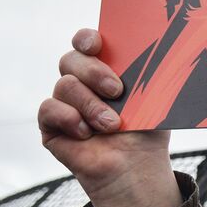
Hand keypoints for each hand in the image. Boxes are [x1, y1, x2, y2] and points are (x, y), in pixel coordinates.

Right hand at [38, 29, 178, 206]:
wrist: (136, 168)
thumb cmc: (146, 130)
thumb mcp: (152, 97)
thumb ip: (145, 71)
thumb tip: (157, 48)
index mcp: (105, 68)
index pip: (85, 42)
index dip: (86, 39)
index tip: (96, 45)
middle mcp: (81, 82)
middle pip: (71, 59)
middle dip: (94, 73)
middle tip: (117, 92)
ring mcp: (64, 102)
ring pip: (65, 85)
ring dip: (91, 105)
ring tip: (111, 125)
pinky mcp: (50, 125)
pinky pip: (49, 108)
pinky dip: (70, 119)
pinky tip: (87, 133)